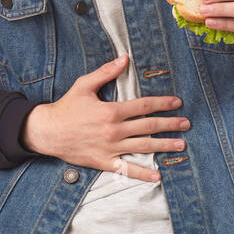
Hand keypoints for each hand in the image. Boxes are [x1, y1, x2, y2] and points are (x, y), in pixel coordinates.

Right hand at [21, 55, 188, 182]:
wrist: (47, 132)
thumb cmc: (66, 107)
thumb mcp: (84, 85)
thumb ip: (106, 72)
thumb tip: (125, 59)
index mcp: (112, 111)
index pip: (144, 106)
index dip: (163, 103)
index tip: (177, 102)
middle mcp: (114, 130)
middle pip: (149, 126)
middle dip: (170, 124)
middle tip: (186, 124)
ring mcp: (110, 148)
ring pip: (143, 146)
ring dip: (164, 146)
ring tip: (181, 145)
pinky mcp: (104, 162)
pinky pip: (126, 169)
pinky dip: (142, 173)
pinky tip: (157, 174)